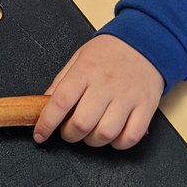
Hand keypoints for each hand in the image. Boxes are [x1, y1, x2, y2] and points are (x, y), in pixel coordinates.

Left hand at [34, 35, 164, 149]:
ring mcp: (127, 97)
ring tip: (90, 133)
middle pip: (82, 123)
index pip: (61, 101)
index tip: (40, 134)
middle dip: (70, 135)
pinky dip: (118, 144)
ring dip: (93, 141)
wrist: (143, 42)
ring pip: (106, 133)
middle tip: (69, 131)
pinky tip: (112, 136)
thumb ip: (61, 82)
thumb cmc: (107, 53)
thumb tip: (44, 104)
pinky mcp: (146, 107)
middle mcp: (106, 85)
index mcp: (85, 71)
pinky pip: (131, 137)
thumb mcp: (78, 58)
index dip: (47, 122)